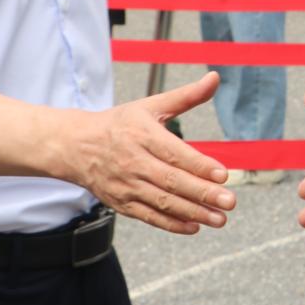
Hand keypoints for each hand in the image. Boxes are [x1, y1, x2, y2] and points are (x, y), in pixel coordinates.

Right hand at [52, 72, 236, 233]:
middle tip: (230, 201)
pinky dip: (172, 224)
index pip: (174, 153)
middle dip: (202, 193)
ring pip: (163, 202)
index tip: (223, 175)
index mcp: (142, 135)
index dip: (200, 165)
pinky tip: (194, 226)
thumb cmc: (119, 124)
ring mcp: (126, 185)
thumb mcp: (150, 106)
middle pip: (172, 181)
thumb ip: (186, 96)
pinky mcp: (121, 203)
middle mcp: (133, 161)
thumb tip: (214, 78)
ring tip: (219, 219)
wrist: (75, 146)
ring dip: (193, 213)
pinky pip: (149, 216)